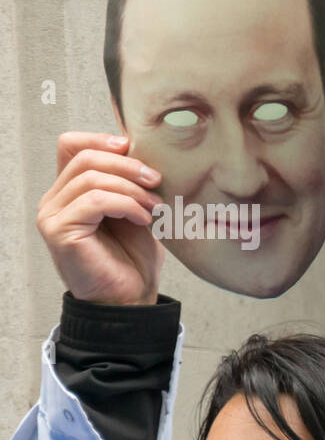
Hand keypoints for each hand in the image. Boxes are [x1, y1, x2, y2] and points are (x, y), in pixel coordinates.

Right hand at [35, 132, 166, 304]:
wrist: (130, 299)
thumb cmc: (132, 260)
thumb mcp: (135, 211)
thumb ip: (129, 183)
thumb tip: (141, 151)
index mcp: (70, 192)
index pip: (71, 146)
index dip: (101, 140)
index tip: (135, 148)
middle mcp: (55, 201)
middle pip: (84, 158)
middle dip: (127, 165)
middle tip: (156, 181)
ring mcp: (53, 216)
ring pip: (91, 178)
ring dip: (132, 189)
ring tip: (156, 208)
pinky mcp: (60, 231)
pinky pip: (94, 201)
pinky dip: (126, 205)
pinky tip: (144, 219)